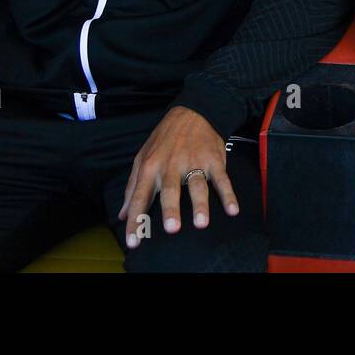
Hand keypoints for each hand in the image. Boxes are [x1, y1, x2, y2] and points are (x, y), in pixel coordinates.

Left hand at [119, 106, 237, 248]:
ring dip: (200, 204)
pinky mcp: (213, 160)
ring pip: (197, 185)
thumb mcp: (142, 158)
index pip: (140, 197)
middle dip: (171, 209)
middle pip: (170, 189)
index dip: (135, 220)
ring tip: (201, 223)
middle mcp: (171, 165)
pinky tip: (232, 210)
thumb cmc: (164, 140)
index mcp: (150, 167)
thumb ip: (132, 187)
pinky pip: (221, 179)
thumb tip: (122, 214)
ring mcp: (194, 162)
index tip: (132, 242)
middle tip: (172, 228)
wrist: (192, 112)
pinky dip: (228, 194)